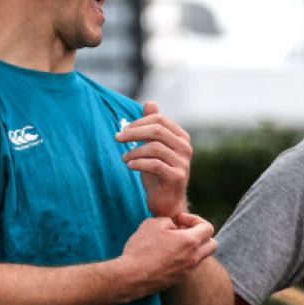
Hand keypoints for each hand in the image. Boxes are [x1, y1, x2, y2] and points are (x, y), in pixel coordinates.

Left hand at [117, 101, 193, 217]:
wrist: (166, 202)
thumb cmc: (158, 173)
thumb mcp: (153, 147)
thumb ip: (152, 126)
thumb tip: (150, 103)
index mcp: (181, 137)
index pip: (159, 120)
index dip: (138, 122)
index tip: (123, 130)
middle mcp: (186, 148)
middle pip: (157, 131)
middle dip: (133, 132)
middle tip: (117, 138)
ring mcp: (183, 163)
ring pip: (154, 147)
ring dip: (134, 151)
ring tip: (125, 158)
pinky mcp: (177, 177)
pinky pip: (154, 164)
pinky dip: (138, 163)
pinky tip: (130, 166)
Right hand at [118, 214, 216, 296]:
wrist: (131, 276)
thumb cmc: (142, 248)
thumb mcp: (153, 224)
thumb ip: (169, 221)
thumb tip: (174, 226)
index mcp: (191, 242)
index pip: (208, 228)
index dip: (195, 219)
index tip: (180, 220)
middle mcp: (194, 258)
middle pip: (212, 244)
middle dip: (201, 235)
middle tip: (183, 231)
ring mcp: (188, 271)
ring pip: (201, 256)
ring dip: (193, 247)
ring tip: (173, 243)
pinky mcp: (179, 280)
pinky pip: (189, 266)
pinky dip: (184, 258)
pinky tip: (166, 255)